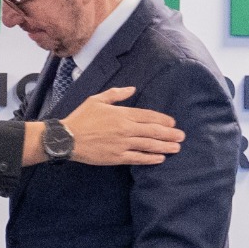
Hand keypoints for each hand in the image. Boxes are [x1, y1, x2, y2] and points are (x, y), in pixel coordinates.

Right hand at [64, 86, 182, 165]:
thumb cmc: (81, 118)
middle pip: (153, 131)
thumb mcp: (97, 99)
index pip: (148, 116)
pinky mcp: (117, 157)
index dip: (163, 120)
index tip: (173, 123)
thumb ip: (116, 94)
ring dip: (165, 146)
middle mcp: (125, 129)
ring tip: (176, 148)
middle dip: (169, 134)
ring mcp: (122, 144)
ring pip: (149, 145)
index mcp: (122, 114)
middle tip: (182, 136)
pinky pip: (138, 158)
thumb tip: (133, 89)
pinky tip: (160, 158)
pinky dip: (150, 158)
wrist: (67, 138)